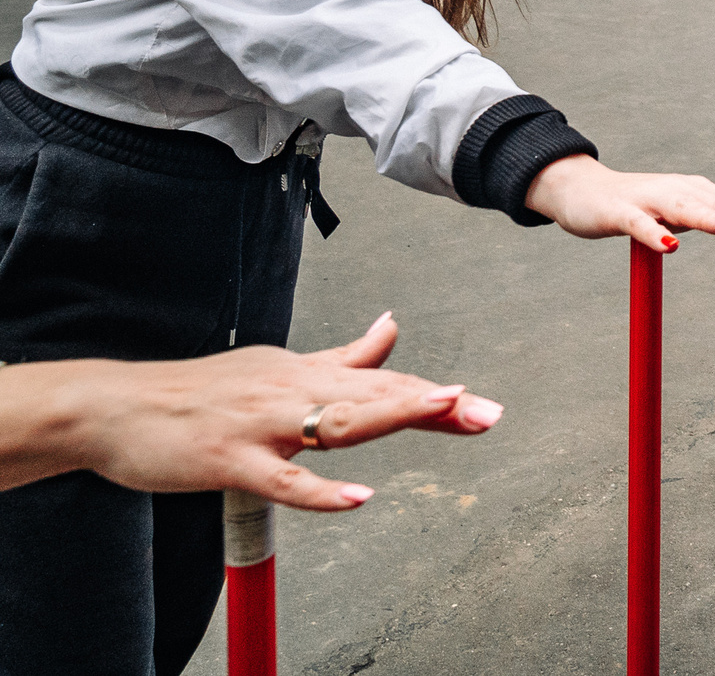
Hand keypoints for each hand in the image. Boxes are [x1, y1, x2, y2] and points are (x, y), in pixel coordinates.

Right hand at [0, 312, 499, 507]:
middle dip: (434, 404)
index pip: (381, 385)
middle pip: (373, 396)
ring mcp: (261, 425)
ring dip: (392, 414)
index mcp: (305, 373)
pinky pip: (280, 479)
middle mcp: (291, 390)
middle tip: (488, 412)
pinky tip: (358, 498)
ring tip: (445, 408)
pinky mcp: (229, 459)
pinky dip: (320, 489)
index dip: (433, 396)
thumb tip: (392, 328)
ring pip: (336, 420)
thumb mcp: (279, 367)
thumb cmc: (201, 393)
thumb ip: (341, 358)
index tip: (483, 406)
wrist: (114, 406)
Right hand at [521, 154, 714, 252]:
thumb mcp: (693, 200)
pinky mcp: (622, 213)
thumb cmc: (643, 200)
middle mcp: (681, 191)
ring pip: (685, 210)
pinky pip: (640, 225)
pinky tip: (671, 247)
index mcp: (701, 192)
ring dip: (710, 218)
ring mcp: (651, 200)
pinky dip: (655, 235)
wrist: (583, 190)